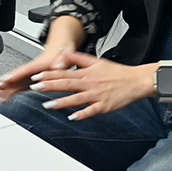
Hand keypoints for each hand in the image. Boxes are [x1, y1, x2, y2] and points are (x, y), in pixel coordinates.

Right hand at [0, 26, 78, 101]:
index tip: (5, 79)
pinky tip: (1, 99)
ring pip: (12, 84)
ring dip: (2, 89)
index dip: (15, 75)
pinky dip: (7, 93)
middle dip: (2, 84)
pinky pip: (16, 88)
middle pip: (13, 77)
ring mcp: (27, 77)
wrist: (59, 50)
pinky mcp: (28, 82)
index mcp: (36, 65)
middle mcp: (29, 71)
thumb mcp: (63, 56)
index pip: (24, 70)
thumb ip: (61, 61)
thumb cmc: (60, 53)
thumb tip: (58, 66)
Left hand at [29, 51, 148, 119]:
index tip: (36, 76)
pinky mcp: (104, 105)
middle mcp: (90, 83)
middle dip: (50, 86)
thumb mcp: (97, 61)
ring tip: (48, 105)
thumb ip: (79, 58)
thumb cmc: (117, 72)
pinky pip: (92, 110)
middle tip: (35, 87)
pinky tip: (73, 117)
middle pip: (67, 84)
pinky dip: (82, 114)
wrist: (135, 80)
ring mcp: (97, 95)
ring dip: (62, 102)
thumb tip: (65, 53)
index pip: (64, 73)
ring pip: (76, 98)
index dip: (49, 75)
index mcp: (87, 73)